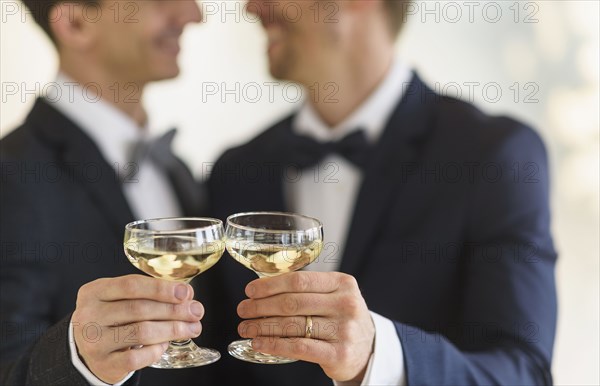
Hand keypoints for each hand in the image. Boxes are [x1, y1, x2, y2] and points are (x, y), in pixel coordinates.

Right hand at [71, 275, 203, 383]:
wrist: (88, 348)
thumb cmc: (112, 317)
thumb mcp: (121, 298)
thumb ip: (149, 294)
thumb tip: (186, 295)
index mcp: (94, 292)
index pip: (131, 285)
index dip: (161, 288)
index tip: (186, 292)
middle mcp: (89, 315)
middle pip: (139, 309)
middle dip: (174, 310)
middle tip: (196, 311)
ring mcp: (94, 341)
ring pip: (141, 332)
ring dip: (172, 329)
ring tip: (191, 328)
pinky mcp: (103, 363)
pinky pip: (136, 358)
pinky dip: (156, 350)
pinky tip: (166, 344)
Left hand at [237, 271, 374, 381]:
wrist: (368, 348)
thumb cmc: (342, 317)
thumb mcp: (334, 295)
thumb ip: (307, 289)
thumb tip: (261, 288)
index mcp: (342, 283)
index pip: (300, 280)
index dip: (270, 285)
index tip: (250, 290)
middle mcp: (346, 304)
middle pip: (293, 302)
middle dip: (261, 306)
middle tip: (243, 310)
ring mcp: (344, 329)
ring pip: (292, 325)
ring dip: (262, 327)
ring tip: (246, 328)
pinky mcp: (339, 353)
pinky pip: (298, 347)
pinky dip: (274, 344)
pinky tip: (259, 343)